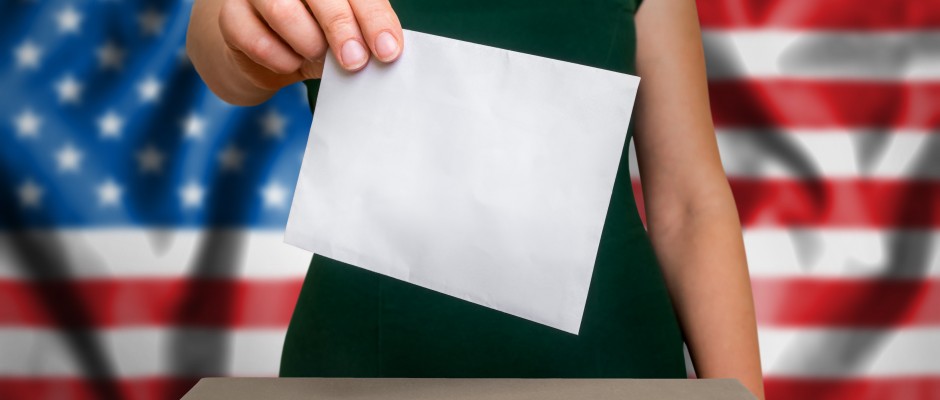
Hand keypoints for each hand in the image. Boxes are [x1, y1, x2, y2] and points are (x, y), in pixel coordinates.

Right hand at [217, 0, 402, 90]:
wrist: (266, 51)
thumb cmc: (315, 33)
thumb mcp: (346, 31)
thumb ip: (363, 32)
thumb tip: (385, 49)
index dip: (374, 19)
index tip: (388, 51)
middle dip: (342, 30)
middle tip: (355, 62)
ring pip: (283, 12)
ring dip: (308, 45)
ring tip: (315, 55)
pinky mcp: (230, 15)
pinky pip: (257, 41)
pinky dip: (281, 60)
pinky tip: (290, 61)